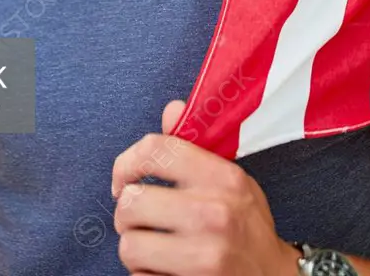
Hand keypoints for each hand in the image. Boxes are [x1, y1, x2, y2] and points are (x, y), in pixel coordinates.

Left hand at [112, 100, 299, 274]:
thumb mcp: (232, 179)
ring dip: (135, 249)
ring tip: (151, 248)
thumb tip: (171, 110)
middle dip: (127, 214)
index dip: (125, 163)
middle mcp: (212, 214)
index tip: (122, 180)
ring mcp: (203, 256)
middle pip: (131, 203)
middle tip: (138, 221)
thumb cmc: (247, 226)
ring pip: (129, 246)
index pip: (155, 150)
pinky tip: (163, 270)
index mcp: (222, 178)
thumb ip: (195, 146)